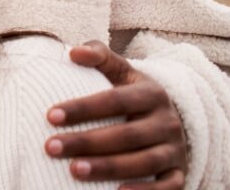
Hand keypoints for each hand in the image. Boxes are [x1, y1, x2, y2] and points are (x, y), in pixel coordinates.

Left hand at [44, 40, 184, 188]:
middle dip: (87, 142)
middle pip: (127, 134)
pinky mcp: (179, 174)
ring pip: (144, 162)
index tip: (50, 115)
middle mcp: (168, 122)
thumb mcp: (121, 71)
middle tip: (52, 147)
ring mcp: (175, 150)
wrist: (169, 120)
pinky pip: (167, 187)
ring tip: (74, 171)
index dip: (84, 107)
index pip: (116, 100)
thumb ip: (99, 55)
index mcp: (152, 93)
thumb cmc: (131, 94)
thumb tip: (73, 52)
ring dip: (109, 168)